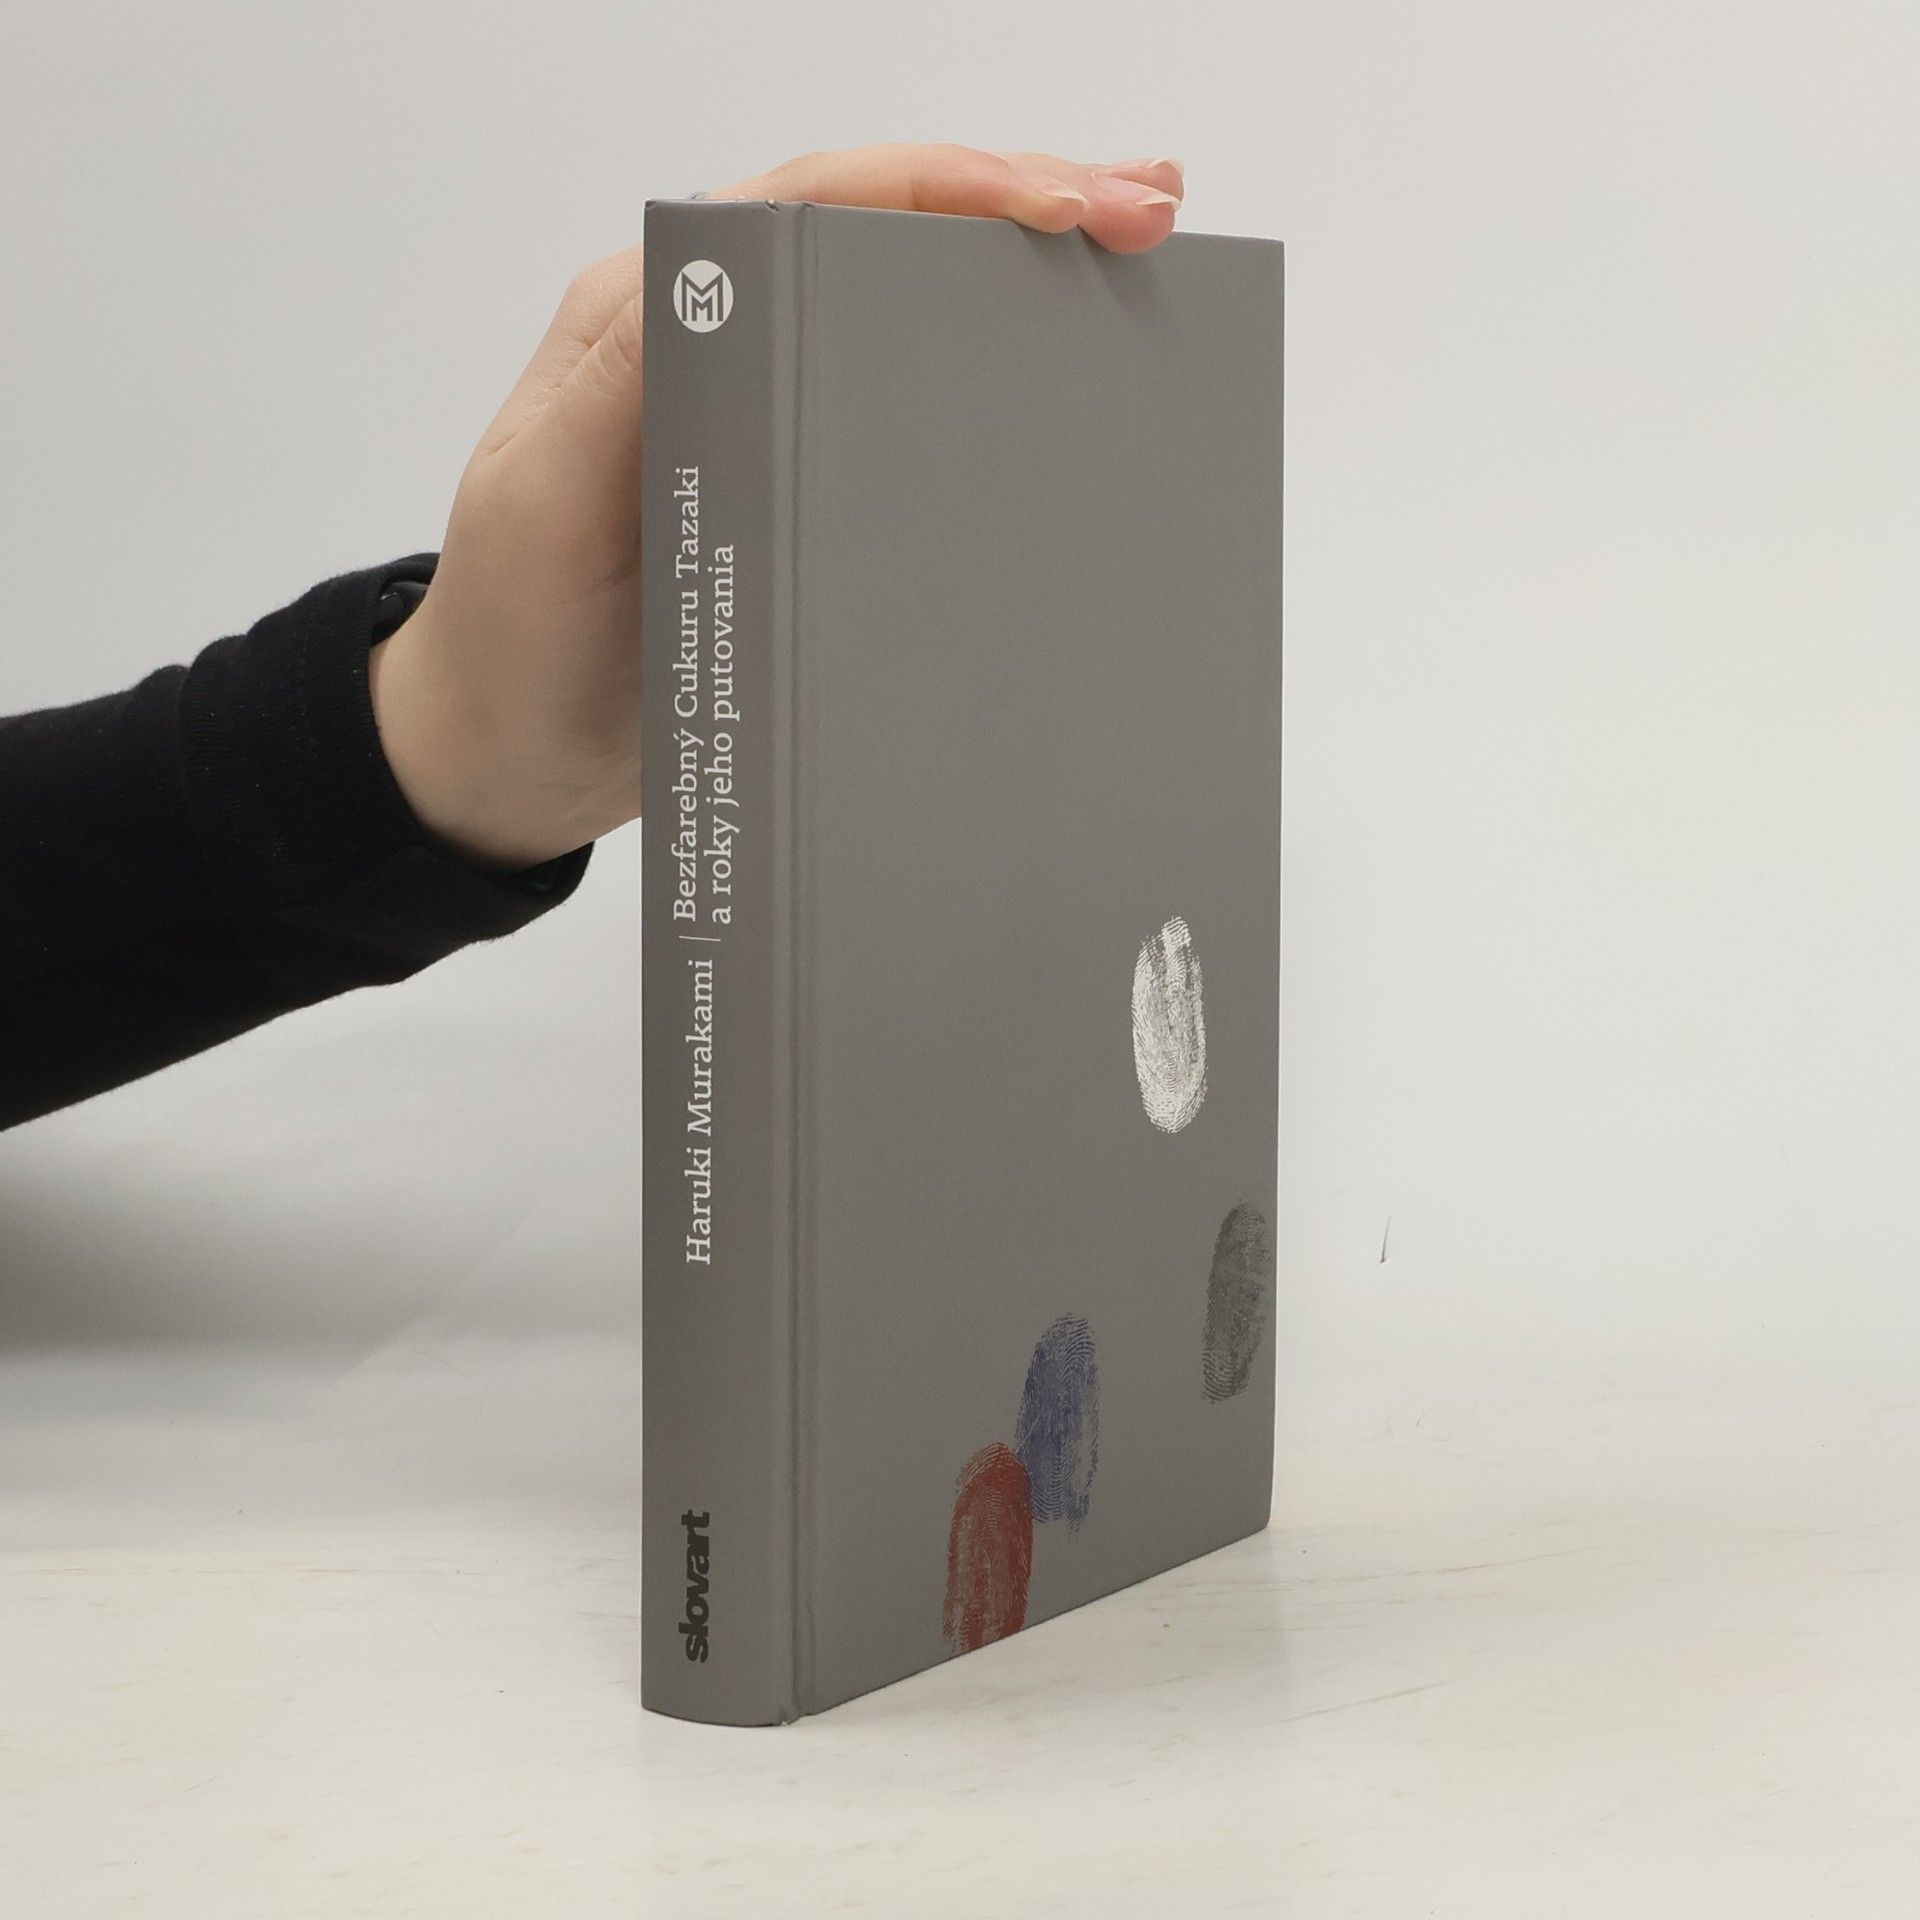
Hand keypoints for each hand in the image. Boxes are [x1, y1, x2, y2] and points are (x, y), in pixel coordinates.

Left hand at [371, 146, 1186, 868]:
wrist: (506, 751)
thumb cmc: (516, 635)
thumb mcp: (546, 502)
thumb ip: (626, 383)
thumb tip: (731, 268)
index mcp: (658, 313)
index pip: (822, 205)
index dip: (952, 188)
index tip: (1066, 209)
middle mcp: (716, 335)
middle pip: (883, 231)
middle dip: (1021, 202)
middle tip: (1146, 212)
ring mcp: (759, 406)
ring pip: (903, 303)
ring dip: (1019, 274)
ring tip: (1133, 259)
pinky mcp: (790, 479)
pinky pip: (902, 401)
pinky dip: (989, 372)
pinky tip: (1060, 379)